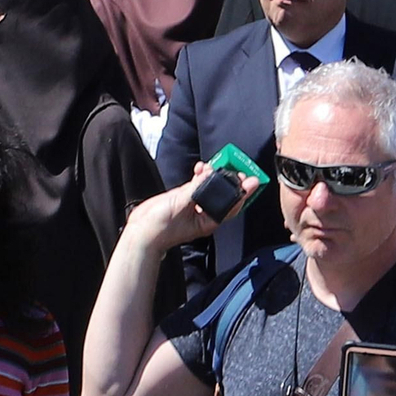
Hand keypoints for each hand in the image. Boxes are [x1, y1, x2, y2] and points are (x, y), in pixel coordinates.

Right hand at [133, 168, 248, 252]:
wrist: (142, 231)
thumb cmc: (162, 225)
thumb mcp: (181, 206)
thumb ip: (196, 189)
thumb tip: (210, 174)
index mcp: (209, 221)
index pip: (231, 206)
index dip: (243, 193)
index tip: (253, 181)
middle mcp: (205, 213)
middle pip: (224, 196)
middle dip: (232, 182)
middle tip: (239, 169)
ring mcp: (194, 205)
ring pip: (211, 189)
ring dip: (215, 176)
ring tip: (218, 164)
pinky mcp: (184, 198)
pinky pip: (197, 186)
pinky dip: (200, 176)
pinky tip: (200, 168)